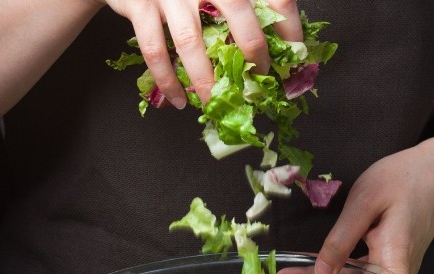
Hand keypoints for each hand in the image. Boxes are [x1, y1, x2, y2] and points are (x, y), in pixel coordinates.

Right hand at [104, 0, 301, 106]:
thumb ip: (248, 9)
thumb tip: (283, 48)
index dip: (290, 27)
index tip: (293, 60)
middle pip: (239, 12)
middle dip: (253, 52)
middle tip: (257, 82)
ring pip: (192, 41)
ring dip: (206, 80)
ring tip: (215, 104)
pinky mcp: (140, 6)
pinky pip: (155, 50)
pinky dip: (168, 81)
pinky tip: (180, 99)